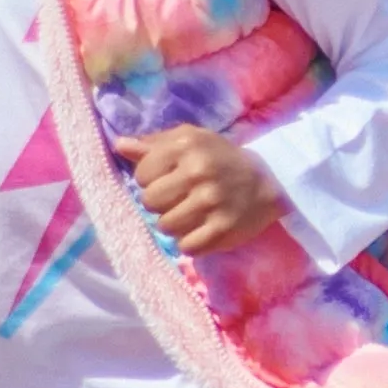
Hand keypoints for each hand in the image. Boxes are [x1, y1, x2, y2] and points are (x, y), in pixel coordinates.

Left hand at [113, 124, 284, 254]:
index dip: (149, 180)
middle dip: (159, 204)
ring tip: (188, 215)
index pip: (142, 174)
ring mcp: (211, 202)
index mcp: (186, 146)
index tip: (166, 180)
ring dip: (173, 224)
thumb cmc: (220, 158)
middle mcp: (198, 172)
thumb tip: (119, 146)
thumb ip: (153, 144)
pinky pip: (186, 246)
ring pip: (165, 227)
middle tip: (176, 200)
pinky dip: (189, 242)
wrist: (268, 180)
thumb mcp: (190, 141)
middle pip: (150, 202)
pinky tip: (200, 230)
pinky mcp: (223, 229)